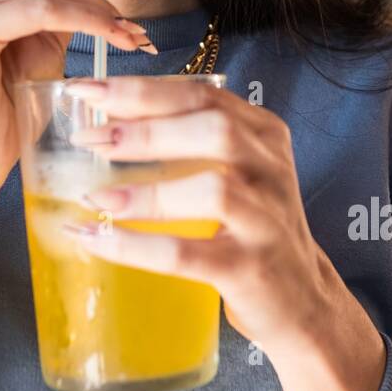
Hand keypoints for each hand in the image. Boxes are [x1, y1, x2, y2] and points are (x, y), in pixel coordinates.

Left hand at [63, 75, 332, 351]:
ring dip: (144, 190)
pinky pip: (186, 253)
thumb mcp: (237, 171)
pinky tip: (98, 238)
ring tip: (95, 194)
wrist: (303, 300)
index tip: (88, 90)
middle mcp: (270, 169)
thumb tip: (109, 123)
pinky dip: (136, 245)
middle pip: (213, 129)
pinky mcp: (249, 268)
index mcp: (263, 134)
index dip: (141, 90)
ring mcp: (266, 220)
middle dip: (144, 130)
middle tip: (89, 139)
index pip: (202, 95)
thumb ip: (192, 140)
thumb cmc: (253, 227)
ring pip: (210, 190)